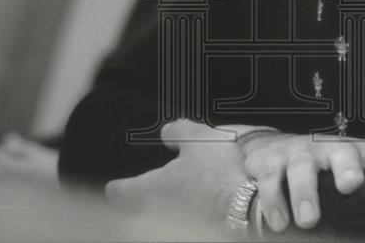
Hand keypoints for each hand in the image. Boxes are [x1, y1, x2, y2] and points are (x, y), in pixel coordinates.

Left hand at [104, 119, 247, 228]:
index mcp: (150, 189)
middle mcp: (155, 213)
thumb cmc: (218, 175)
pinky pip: (179, 224)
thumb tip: (167, 133)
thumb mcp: (198, 139)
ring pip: (157, 217)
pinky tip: (199, 205)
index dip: (117, 184)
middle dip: (141, 198)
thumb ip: (177, 132)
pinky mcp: (193, 233)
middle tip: (150, 186)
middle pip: (135, 209)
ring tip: (179, 194)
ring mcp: (174, 227)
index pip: (118, 192)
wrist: (248, 209)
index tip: (117, 183)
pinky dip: (184, 216)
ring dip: (164, 206)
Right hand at [240, 131, 364, 230]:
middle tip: (350, 186)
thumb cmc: (316, 167)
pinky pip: (269, 178)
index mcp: (348, 152)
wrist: (269, 147)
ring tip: (307, 221)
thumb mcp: (343, 170)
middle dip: (346, 167)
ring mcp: (296, 152)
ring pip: (301, 167)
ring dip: (304, 193)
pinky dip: (272, 200)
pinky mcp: (267, 160)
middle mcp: (324, 148)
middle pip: (339, 151)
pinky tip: (277, 223)